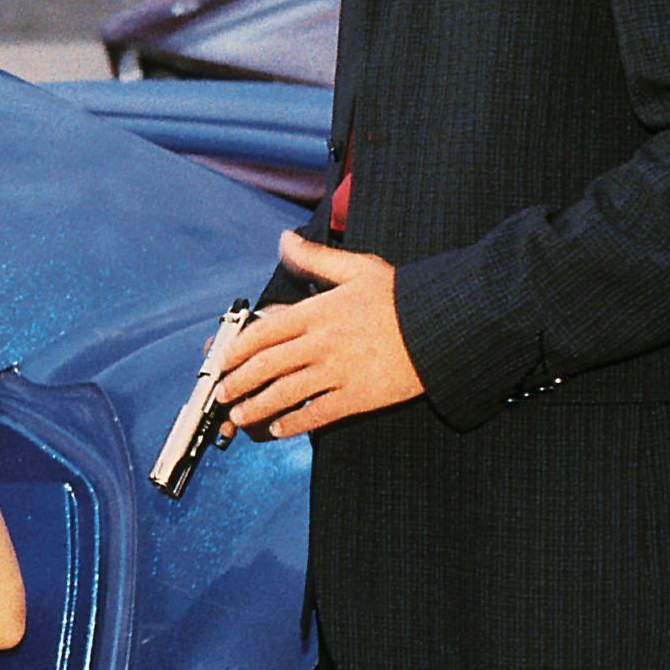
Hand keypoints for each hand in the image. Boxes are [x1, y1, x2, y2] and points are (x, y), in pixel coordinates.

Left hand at [216, 232, 424, 437]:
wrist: (448, 326)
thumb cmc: (404, 296)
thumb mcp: (358, 268)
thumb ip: (315, 258)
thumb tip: (284, 240)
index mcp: (318, 312)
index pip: (263, 331)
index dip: (237, 349)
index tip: (222, 360)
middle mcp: (323, 342)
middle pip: (267, 365)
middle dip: (238, 381)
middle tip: (221, 393)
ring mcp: (340, 372)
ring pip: (285, 393)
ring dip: (257, 406)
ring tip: (238, 415)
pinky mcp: (359, 396)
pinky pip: (317, 414)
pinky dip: (293, 423)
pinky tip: (279, 428)